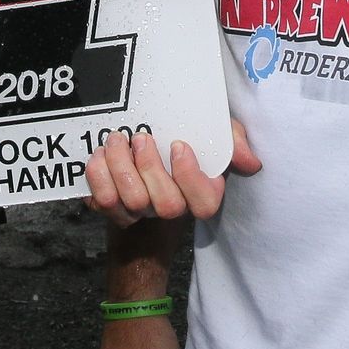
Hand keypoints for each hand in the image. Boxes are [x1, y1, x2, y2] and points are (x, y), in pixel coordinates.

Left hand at [83, 120, 261, 227]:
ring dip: (120, 166)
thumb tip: (250, 160)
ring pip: (131, 203)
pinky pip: (103, 202)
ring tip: (115, 140)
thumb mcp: (211, 137)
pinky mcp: (112, 208)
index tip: (179, 145)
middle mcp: (170, 207)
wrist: (140, 160)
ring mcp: (140, 212)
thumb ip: (231, 142)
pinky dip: (97, 176)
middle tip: (140, 137)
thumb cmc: (179, 146)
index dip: (191, 177)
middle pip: (166, 205)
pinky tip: (99, 155)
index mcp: (199, 192)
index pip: (205, 203)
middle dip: (150, 168)